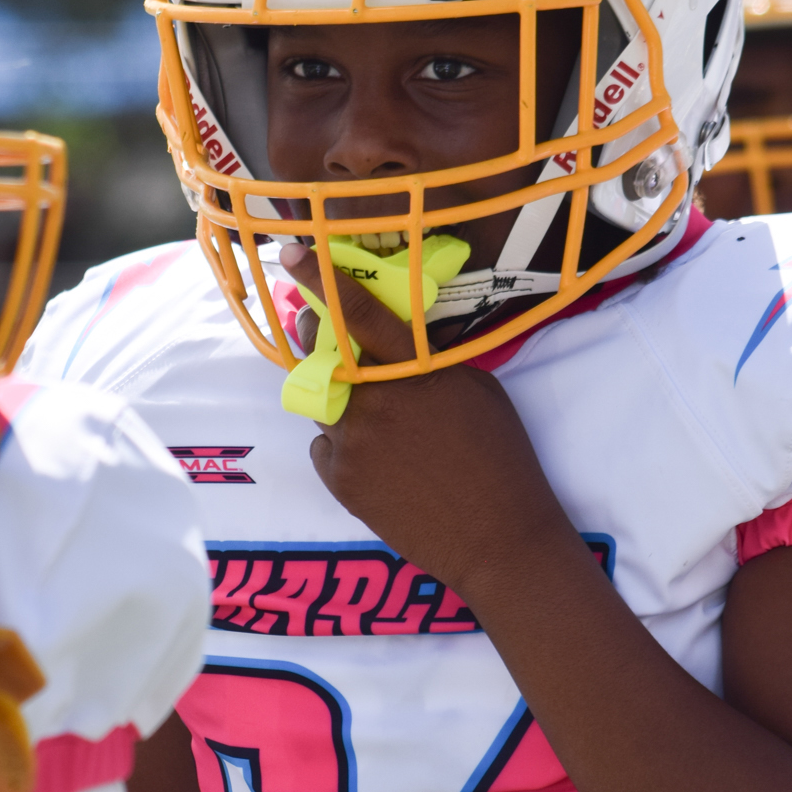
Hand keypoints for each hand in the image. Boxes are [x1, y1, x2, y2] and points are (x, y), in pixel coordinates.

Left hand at [277, 242, 574, 589]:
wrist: (497, 539)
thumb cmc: (500, 459)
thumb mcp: (477, 389)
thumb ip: (429, 360)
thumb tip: (397, 338)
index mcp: (413, 371)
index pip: (358, 313)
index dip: (320, 278)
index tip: (291, 251)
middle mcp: (374, 400)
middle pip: (322, 353)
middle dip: (319, 339)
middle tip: (331, 341)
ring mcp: (351, 442)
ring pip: (326, 404)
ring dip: (347, 406)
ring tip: (394, 436)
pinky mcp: (338, 479)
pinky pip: (326, 447)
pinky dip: (344, 450)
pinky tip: (385, 469)